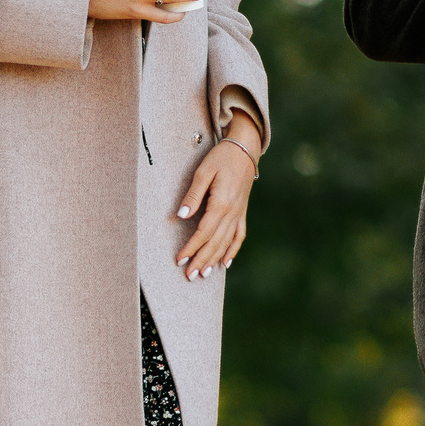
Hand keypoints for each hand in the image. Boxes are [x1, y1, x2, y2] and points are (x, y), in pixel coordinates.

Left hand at [174, 132, 257, 277]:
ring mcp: (239, 213)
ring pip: (226, 242)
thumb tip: (181, 215)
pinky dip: (232, 250)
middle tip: (189, 276)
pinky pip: (239, 236)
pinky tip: (225, 263)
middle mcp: (232, 212)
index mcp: (221, 203)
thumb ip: (193, 195)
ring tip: (203, 274)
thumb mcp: (203, 172)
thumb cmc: (221, 158)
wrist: (245, 150)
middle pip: (215, 242)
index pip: (203, 232)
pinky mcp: (242, 212)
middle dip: (201, 260)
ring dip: (214, 259)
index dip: (191, 247)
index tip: (179, 260)